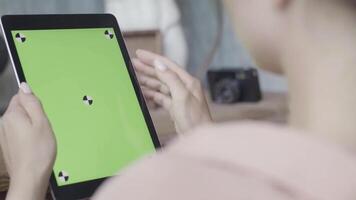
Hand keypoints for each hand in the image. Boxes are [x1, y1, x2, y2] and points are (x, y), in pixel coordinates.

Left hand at [0, 83, 55, 199]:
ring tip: (39, 139)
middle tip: (42, 129)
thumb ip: (32, 103)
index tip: (41, 116)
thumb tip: (24, 86)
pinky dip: (26, 137)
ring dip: (30, 127)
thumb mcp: (42, 122)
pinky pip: (18, 133)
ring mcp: (4, 135)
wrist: (30, 177)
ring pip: (20, 122)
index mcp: (12, 115)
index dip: (34, 104)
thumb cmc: (39, 150)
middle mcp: (4, 123)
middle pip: (20, 110)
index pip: (20, 97)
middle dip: (33, 116)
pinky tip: (34, 146)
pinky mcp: (7, 145)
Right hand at [133, 50, 211, 133]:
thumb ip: (171, 79)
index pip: (167, 65)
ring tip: (134, 77)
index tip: (140, 54)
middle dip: (147, 68)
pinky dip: (151, 94)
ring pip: (160, 86)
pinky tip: (142, 92)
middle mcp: (184, 87)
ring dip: (147, 81)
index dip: (153, 58)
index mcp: (188, 82)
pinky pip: (160, 97)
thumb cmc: (195, 120)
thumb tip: (160, 64)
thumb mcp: (182, 96)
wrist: (198, 138)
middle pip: (162, 74)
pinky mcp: (174, 108)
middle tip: (132, 64)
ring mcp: (179, 98)